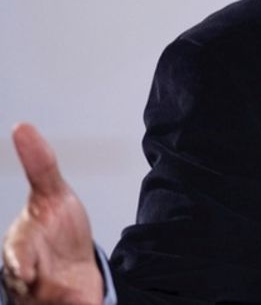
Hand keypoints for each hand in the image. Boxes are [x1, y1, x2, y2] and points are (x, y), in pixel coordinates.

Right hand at [2, 124, 101, 304]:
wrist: (73, 258)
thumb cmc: (56, 225)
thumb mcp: (53, 192)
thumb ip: (39, 164)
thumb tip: (22, 126)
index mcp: (20, 247)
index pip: (16, 255)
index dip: (19, 261)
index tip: (25, 269)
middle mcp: (27, 276)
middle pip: (29, 287)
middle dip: (38, 289)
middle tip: (41, 282)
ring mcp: (45, 294)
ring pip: (51, 300)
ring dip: (68, 299)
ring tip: (81, 300)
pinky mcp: (69, 302)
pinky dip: (85, 304)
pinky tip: (92, 303)